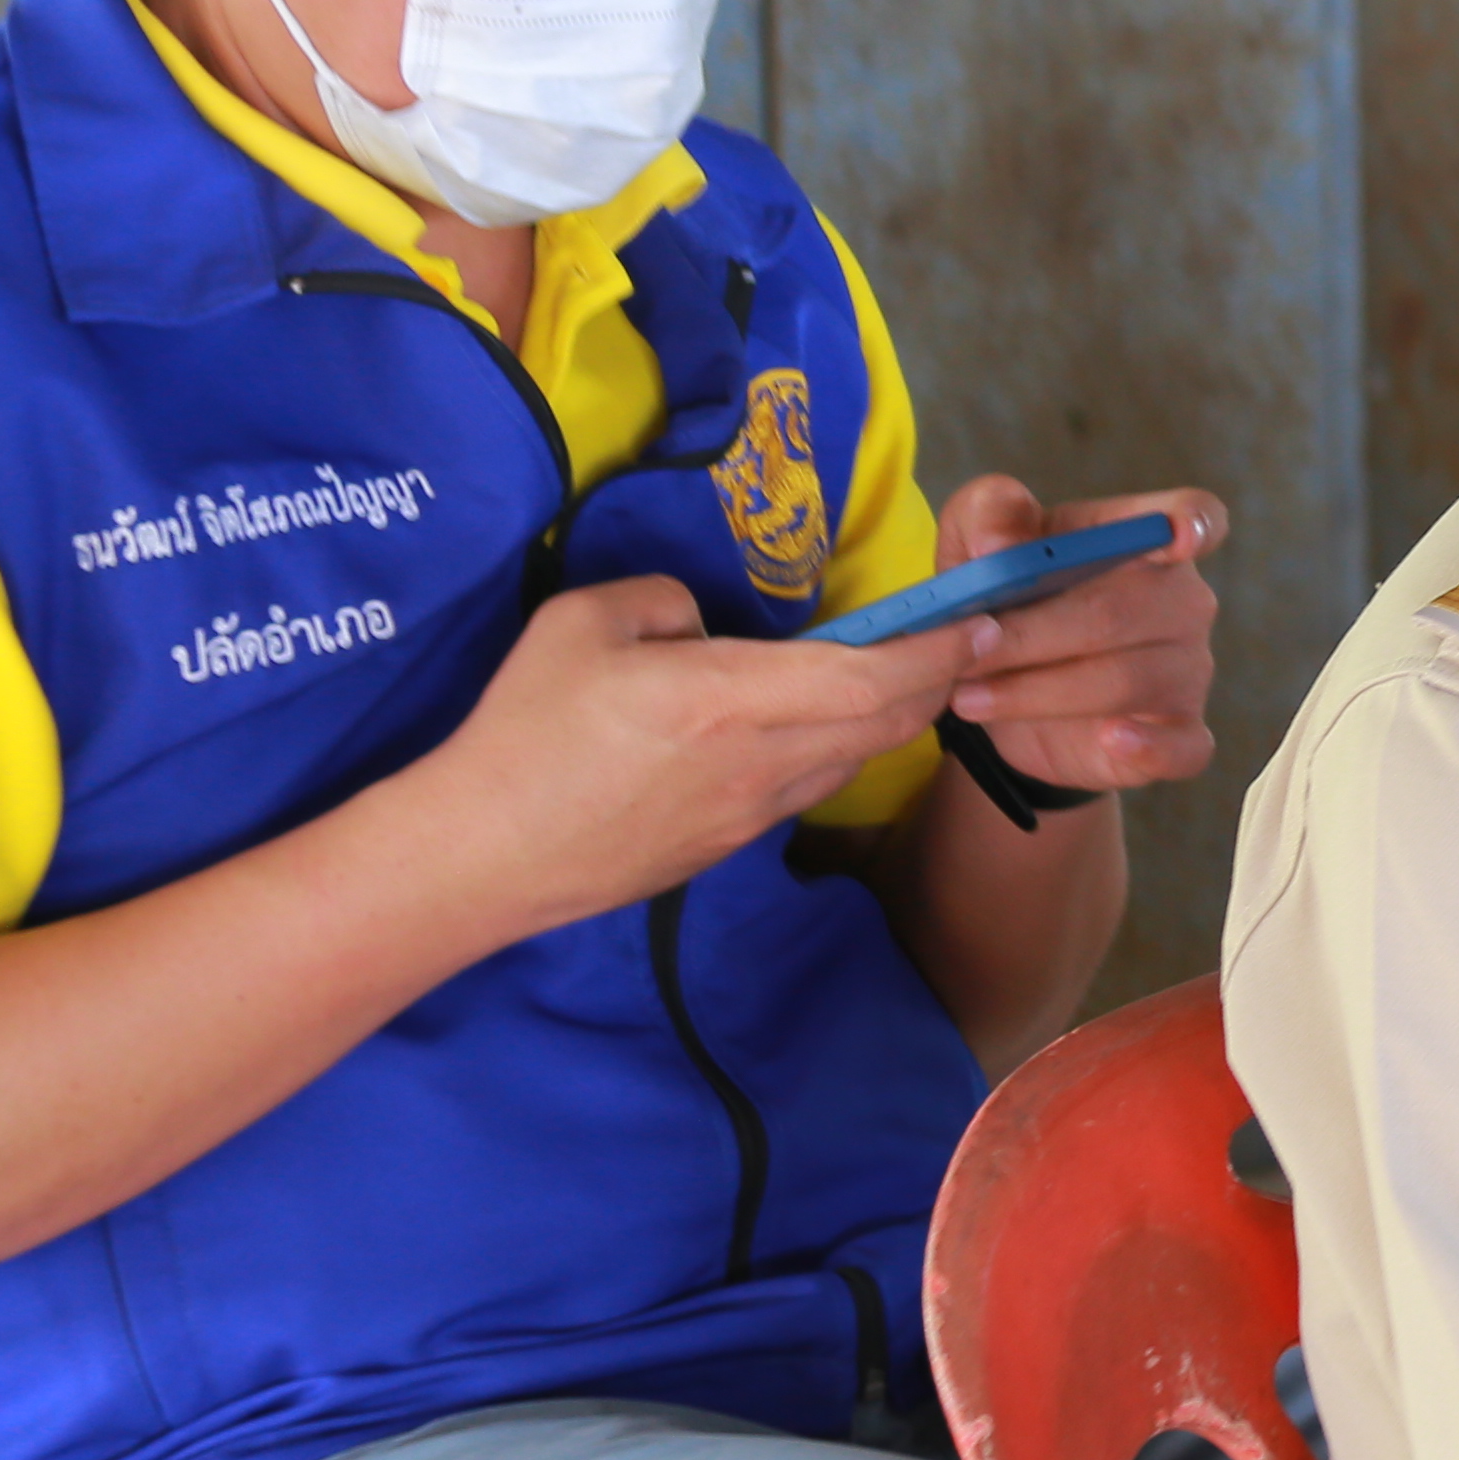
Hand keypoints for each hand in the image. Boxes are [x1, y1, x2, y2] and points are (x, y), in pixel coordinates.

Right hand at [396, 576, 973, 933]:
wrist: (482, 856)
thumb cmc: (526, 730)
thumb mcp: (585, 622)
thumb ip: (666, 603)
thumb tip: (705, 627)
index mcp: (735, 700)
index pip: (873, 678)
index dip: (936, 651)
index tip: (976, 621)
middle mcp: (763, 764)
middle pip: (885, 724)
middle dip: (935, 680)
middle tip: (961, 643)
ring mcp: (750, 815)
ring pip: (852, 761)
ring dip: (890, 719)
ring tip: (897, 678)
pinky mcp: (728, 846)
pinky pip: (807, 788)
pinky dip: (838, 751)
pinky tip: (817, 728)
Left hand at [927, 475, 1226, 793]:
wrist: (1011, 699)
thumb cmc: (1011, 603)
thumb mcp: (978, 547)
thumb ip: (984, 516)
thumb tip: (995, 542)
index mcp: (1141, 542)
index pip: (1193, 518)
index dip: (1193, 524)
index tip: (1178, 537)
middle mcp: (1180, 603)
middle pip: (1117, 612)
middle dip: (1031, 633)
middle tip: (964, 650)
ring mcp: (1187, 670)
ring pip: (1124, 680)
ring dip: (1037, 692)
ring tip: (969, 697)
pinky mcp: (1181, 733)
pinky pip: (1182, 746)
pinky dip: (1150, 747)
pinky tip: (1112, 739)